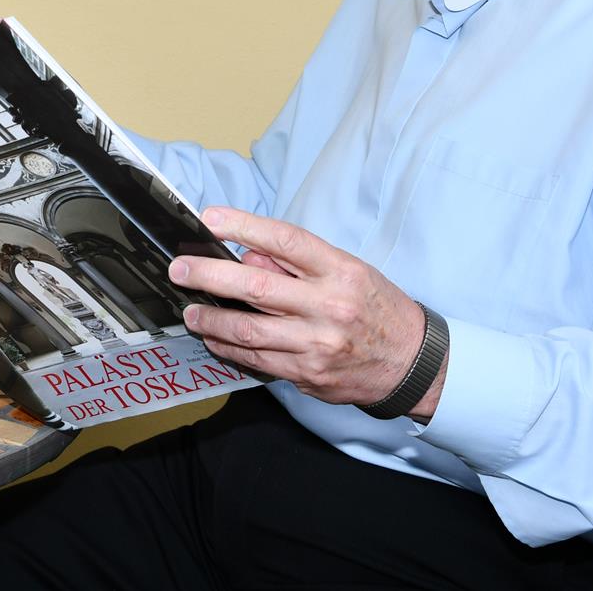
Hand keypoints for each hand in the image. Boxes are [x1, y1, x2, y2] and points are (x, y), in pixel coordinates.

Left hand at [169, 206, 443, 416]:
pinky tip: (214, 339)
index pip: (285, 240)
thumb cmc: (376, 308)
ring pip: (249, 330)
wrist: (412, 363)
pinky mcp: (309, 375)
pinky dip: (229, 349)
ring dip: (211, 320)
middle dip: (209, 276)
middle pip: (256, 287)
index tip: (210, 218)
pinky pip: (258, 360)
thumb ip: (298, 264)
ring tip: (190, 311)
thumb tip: (247, 256)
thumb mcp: (348, 271)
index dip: (244, 225)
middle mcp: (328, 306)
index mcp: (340, 270)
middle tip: (180, 269)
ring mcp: (317, 344)